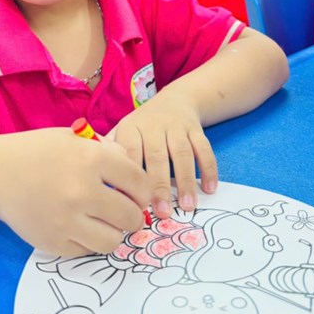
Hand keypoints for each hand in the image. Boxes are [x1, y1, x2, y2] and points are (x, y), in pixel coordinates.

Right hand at [0, 128, 151, 256]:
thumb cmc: (42, 152)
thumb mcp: (78, 139)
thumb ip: (110, 152)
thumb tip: (137, 176)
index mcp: (92, 159)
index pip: (139, 182)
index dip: (144, 191)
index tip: (138, 194)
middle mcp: (81, 190)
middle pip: (131, 217)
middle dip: (134, 215)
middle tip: (126, 212)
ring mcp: (66, 220)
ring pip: (113, 241)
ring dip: (114, 232)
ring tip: (105, 221)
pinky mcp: (53, 242)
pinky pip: (88, 251)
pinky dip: (89, 241)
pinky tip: (81, 226)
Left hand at [110, 96, 217, 220]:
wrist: (175, 100)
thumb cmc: (143, 127)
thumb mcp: (124, 132)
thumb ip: (113, 156)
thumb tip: (103, 189)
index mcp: (131, 128)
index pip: (130, 154)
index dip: (131, 179)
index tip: (133, 205)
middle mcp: (153, 125)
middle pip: (157, 156)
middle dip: (160, 186)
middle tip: (163, 214)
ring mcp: (176, 126)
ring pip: (182, 154)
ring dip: (186, 182)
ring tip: (188, 206)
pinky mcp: (196, 129)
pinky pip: (203, 148)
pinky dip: (209, 169)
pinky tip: (210, 189)